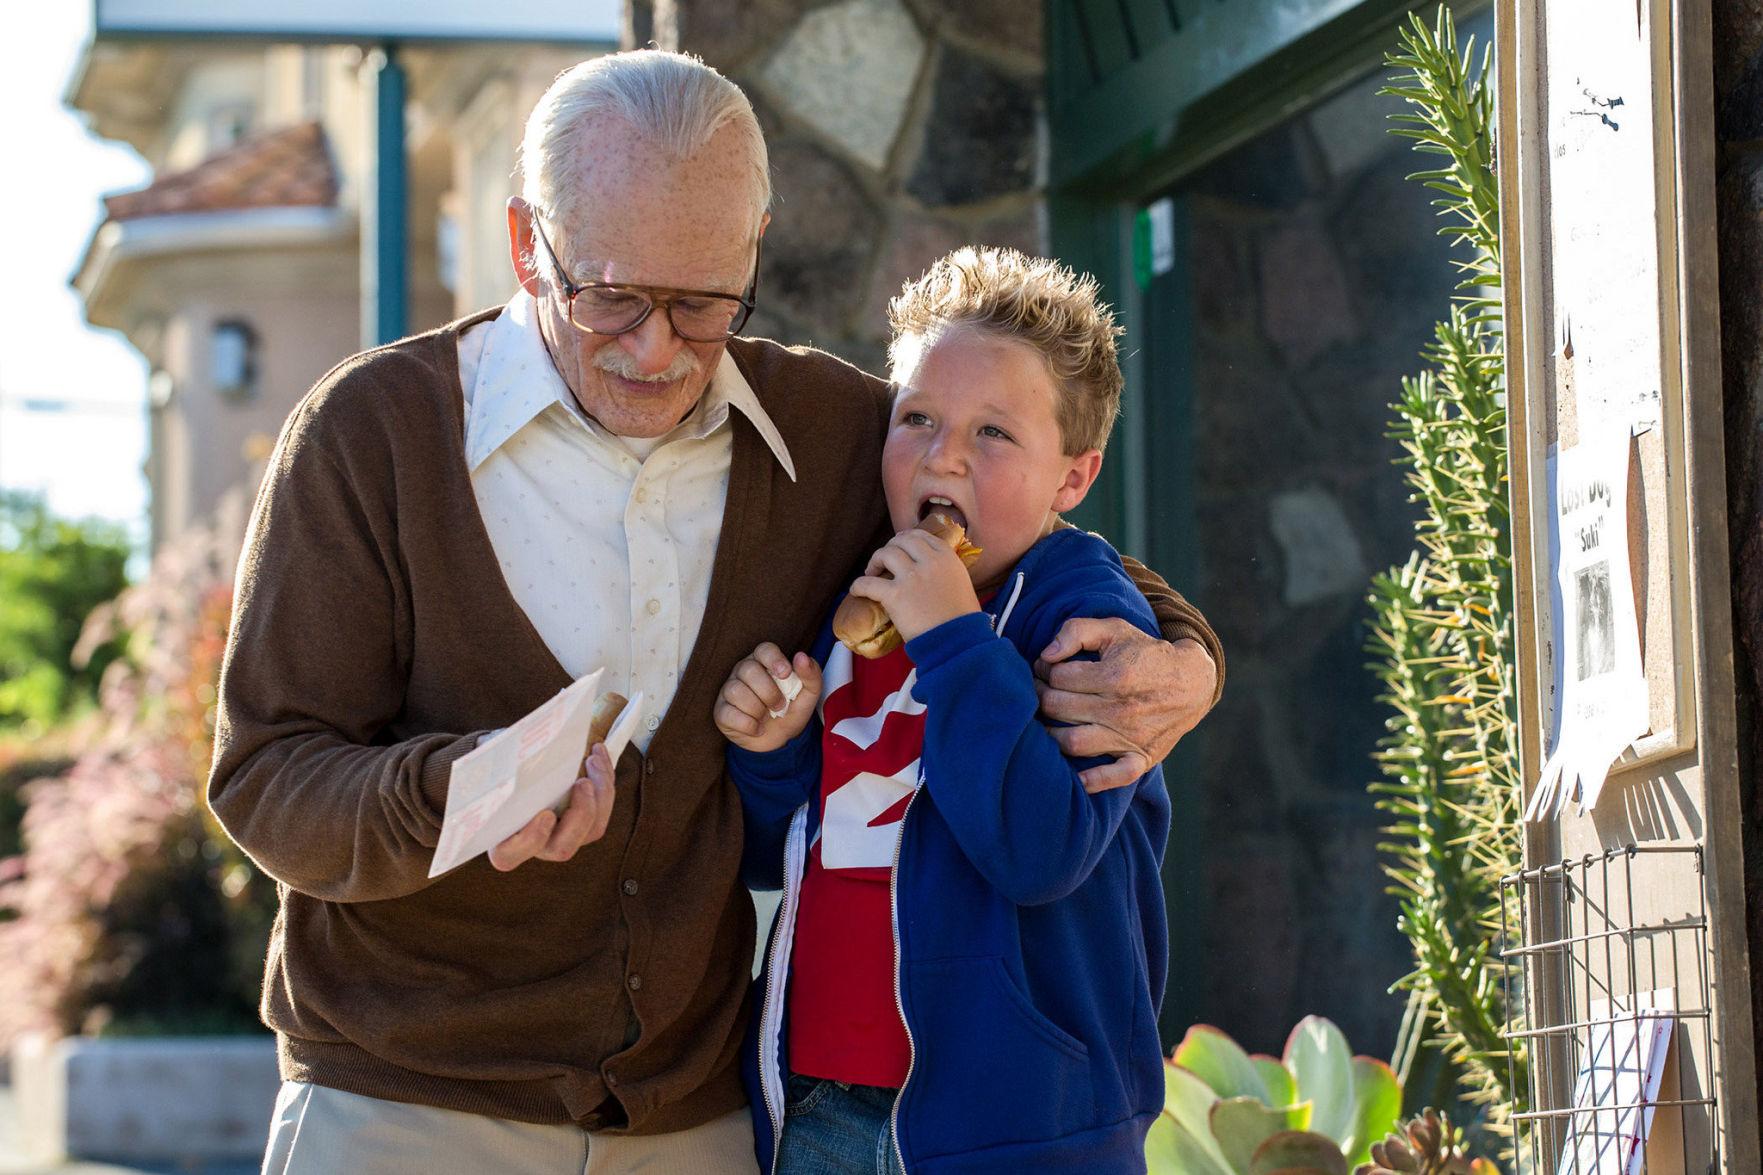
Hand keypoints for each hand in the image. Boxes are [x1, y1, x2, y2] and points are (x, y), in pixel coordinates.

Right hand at [489, 743, 616, 869]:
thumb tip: (510, 756)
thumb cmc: (497, 774)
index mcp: (503, 841)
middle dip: (580, 815)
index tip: (546, 814)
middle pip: (563, 848)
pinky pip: (602, 810)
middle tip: (583, 783)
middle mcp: (535, 846)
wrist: (514, 768)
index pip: (509, 855)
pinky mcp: (584, 822)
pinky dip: (605, 779)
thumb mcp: (493, 775)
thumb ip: (498, 776)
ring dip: (601, 794)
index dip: (530, 840)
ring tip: (593, 760)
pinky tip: (598, 753)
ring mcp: (563, 836)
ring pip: (592, 830)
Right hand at [715, 642, 823, 752]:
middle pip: (749, 670)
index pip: (764, 649)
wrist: (779, 740)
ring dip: (758, 709)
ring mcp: (729, 690)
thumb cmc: (791, 710)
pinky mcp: (721, 711)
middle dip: (769, 692)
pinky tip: (757, 728)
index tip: (785, 674)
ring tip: (767, 717)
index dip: (774, 659)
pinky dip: (749, 725)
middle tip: (780, 706)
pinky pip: (729, 713)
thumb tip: (802, 657)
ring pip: (736, 691)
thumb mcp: (809, 695)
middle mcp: (743, 671)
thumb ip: (811, 675)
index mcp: (764, 662)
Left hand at [848, 529, 980, 643]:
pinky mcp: (895, 595)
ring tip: (872, 572)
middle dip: (890, 547)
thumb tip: (935, 571)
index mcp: (947, 558)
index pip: (922, 536)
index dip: (906, 538)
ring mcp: (911, 577)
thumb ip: (947, 572)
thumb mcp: (962, 584)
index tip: (899, 545)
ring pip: (885, 554)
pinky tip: (856, 590)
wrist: (957, 641)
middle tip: (884, 560)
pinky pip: (868, 583)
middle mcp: (930, 562)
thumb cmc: (963, 620)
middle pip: (902, 541)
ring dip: (875, 561)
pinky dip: (858, 585)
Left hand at [1034, 626, 1217, 792]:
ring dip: (1050, 734)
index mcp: (1115, 676)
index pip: (1058, 677)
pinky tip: (1076, 777)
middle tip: (1038, 691)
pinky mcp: (1142, 757)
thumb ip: (1077, 631)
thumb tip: (1046, 654)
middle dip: (1040, 696)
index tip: (1045, 668)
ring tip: (1047, 721)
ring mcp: (1131, 736)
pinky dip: (1095, 780)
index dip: (1044, 669)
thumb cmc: (1145, 653)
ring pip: (1074, 742)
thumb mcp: (1115, 629)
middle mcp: (1121, 709)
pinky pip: (1117, 776)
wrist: (1192, 682)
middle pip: (1059, 708)